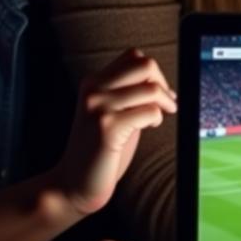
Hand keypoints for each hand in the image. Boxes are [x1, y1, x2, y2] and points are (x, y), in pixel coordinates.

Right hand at [56, 49, 176, 215]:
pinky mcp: (107, 127)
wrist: (73, 184)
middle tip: (167, 104)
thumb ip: (129, 94)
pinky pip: (150, 112)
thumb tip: (161, 81)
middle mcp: (93, 89)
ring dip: (164, 103)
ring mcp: (98, 107)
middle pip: (145, 65)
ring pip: (151, 88)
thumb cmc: (100, 149)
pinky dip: (156, 118)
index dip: (153, 73)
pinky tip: (149, 127)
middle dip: (163, 84)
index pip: (133, 56)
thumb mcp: (112, 112)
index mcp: (93, 82)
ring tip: (157, 118)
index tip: (160, 93)